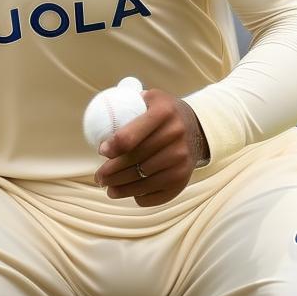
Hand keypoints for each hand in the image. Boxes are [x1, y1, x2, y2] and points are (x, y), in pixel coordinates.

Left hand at [94, 89, 209, 206]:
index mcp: (163, 112)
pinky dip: (140, 196)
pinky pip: (156, 194)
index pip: (129, 137)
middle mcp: (175, 135)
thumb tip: (101, 123)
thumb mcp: (151, 98)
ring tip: (108, 188)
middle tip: (99, 176)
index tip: (101, 151)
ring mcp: (181, 159)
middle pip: (134, 161)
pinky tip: (129, 193)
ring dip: (121, 188)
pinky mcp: (183, 178)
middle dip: (110, 172)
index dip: (111, 147)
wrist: (197, 128)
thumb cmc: (165, 113)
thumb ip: (128, 104)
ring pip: (143, 180)